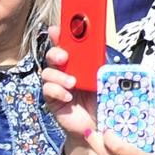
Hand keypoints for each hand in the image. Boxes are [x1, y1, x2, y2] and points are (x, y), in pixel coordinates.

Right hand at [40, 37, 101, 154]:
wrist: (101, 125)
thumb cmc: (105, 100)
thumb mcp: (106, 78)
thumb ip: (102, 64)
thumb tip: (100, 49)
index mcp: (79, 63)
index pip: (67, 45)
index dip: (60, 35)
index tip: (57, 28)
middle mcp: (66, 72)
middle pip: (52, 56)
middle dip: (56, 52)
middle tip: (65, 57)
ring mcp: (58, 86)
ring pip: (47, 73)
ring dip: (58, 76)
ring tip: (72, 83)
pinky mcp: (53, 101)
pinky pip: (48, 91)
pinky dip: (57, 91)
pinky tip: (68, 97)